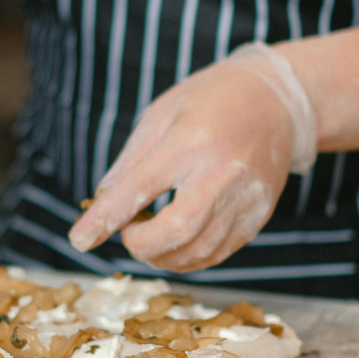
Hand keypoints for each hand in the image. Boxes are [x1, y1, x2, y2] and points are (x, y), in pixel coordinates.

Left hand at [68, 43, 315, 272]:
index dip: (105, 219)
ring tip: (149, 235)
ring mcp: (246, 198)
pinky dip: (188, 257)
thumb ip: (130, 163)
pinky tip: (174, 243)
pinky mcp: (258, 215)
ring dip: (162, 256)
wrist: (279, 100)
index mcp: (190, 141)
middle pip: (176, 231)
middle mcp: (222, 173)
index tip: (79, 239)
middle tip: (127, 233)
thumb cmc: (212, 100)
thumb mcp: (161, 114)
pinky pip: (218, 253)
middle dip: (139, 245)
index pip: (140, 190)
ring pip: (197, 251)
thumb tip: (101, 204)